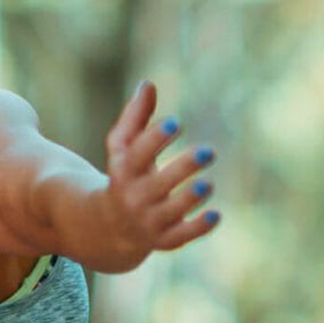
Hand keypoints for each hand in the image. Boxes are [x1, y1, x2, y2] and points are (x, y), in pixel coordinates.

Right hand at [101, 81, 220, 256]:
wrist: (107, 226)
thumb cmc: (122, 175)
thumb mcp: (122, 147)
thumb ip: (135, 116)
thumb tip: (148, 83)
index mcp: (123, 171)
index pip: (137, 154)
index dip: (155, 138)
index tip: (177, 122)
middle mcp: (133, 197)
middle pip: (157, 184)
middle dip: (182, 168)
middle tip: (209, 151)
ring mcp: (148, 221)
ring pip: (169, 212)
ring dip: (189, 199)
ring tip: (207, 183)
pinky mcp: (163, 239)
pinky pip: (180, 237)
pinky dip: (197, 228)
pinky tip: (216, 215)